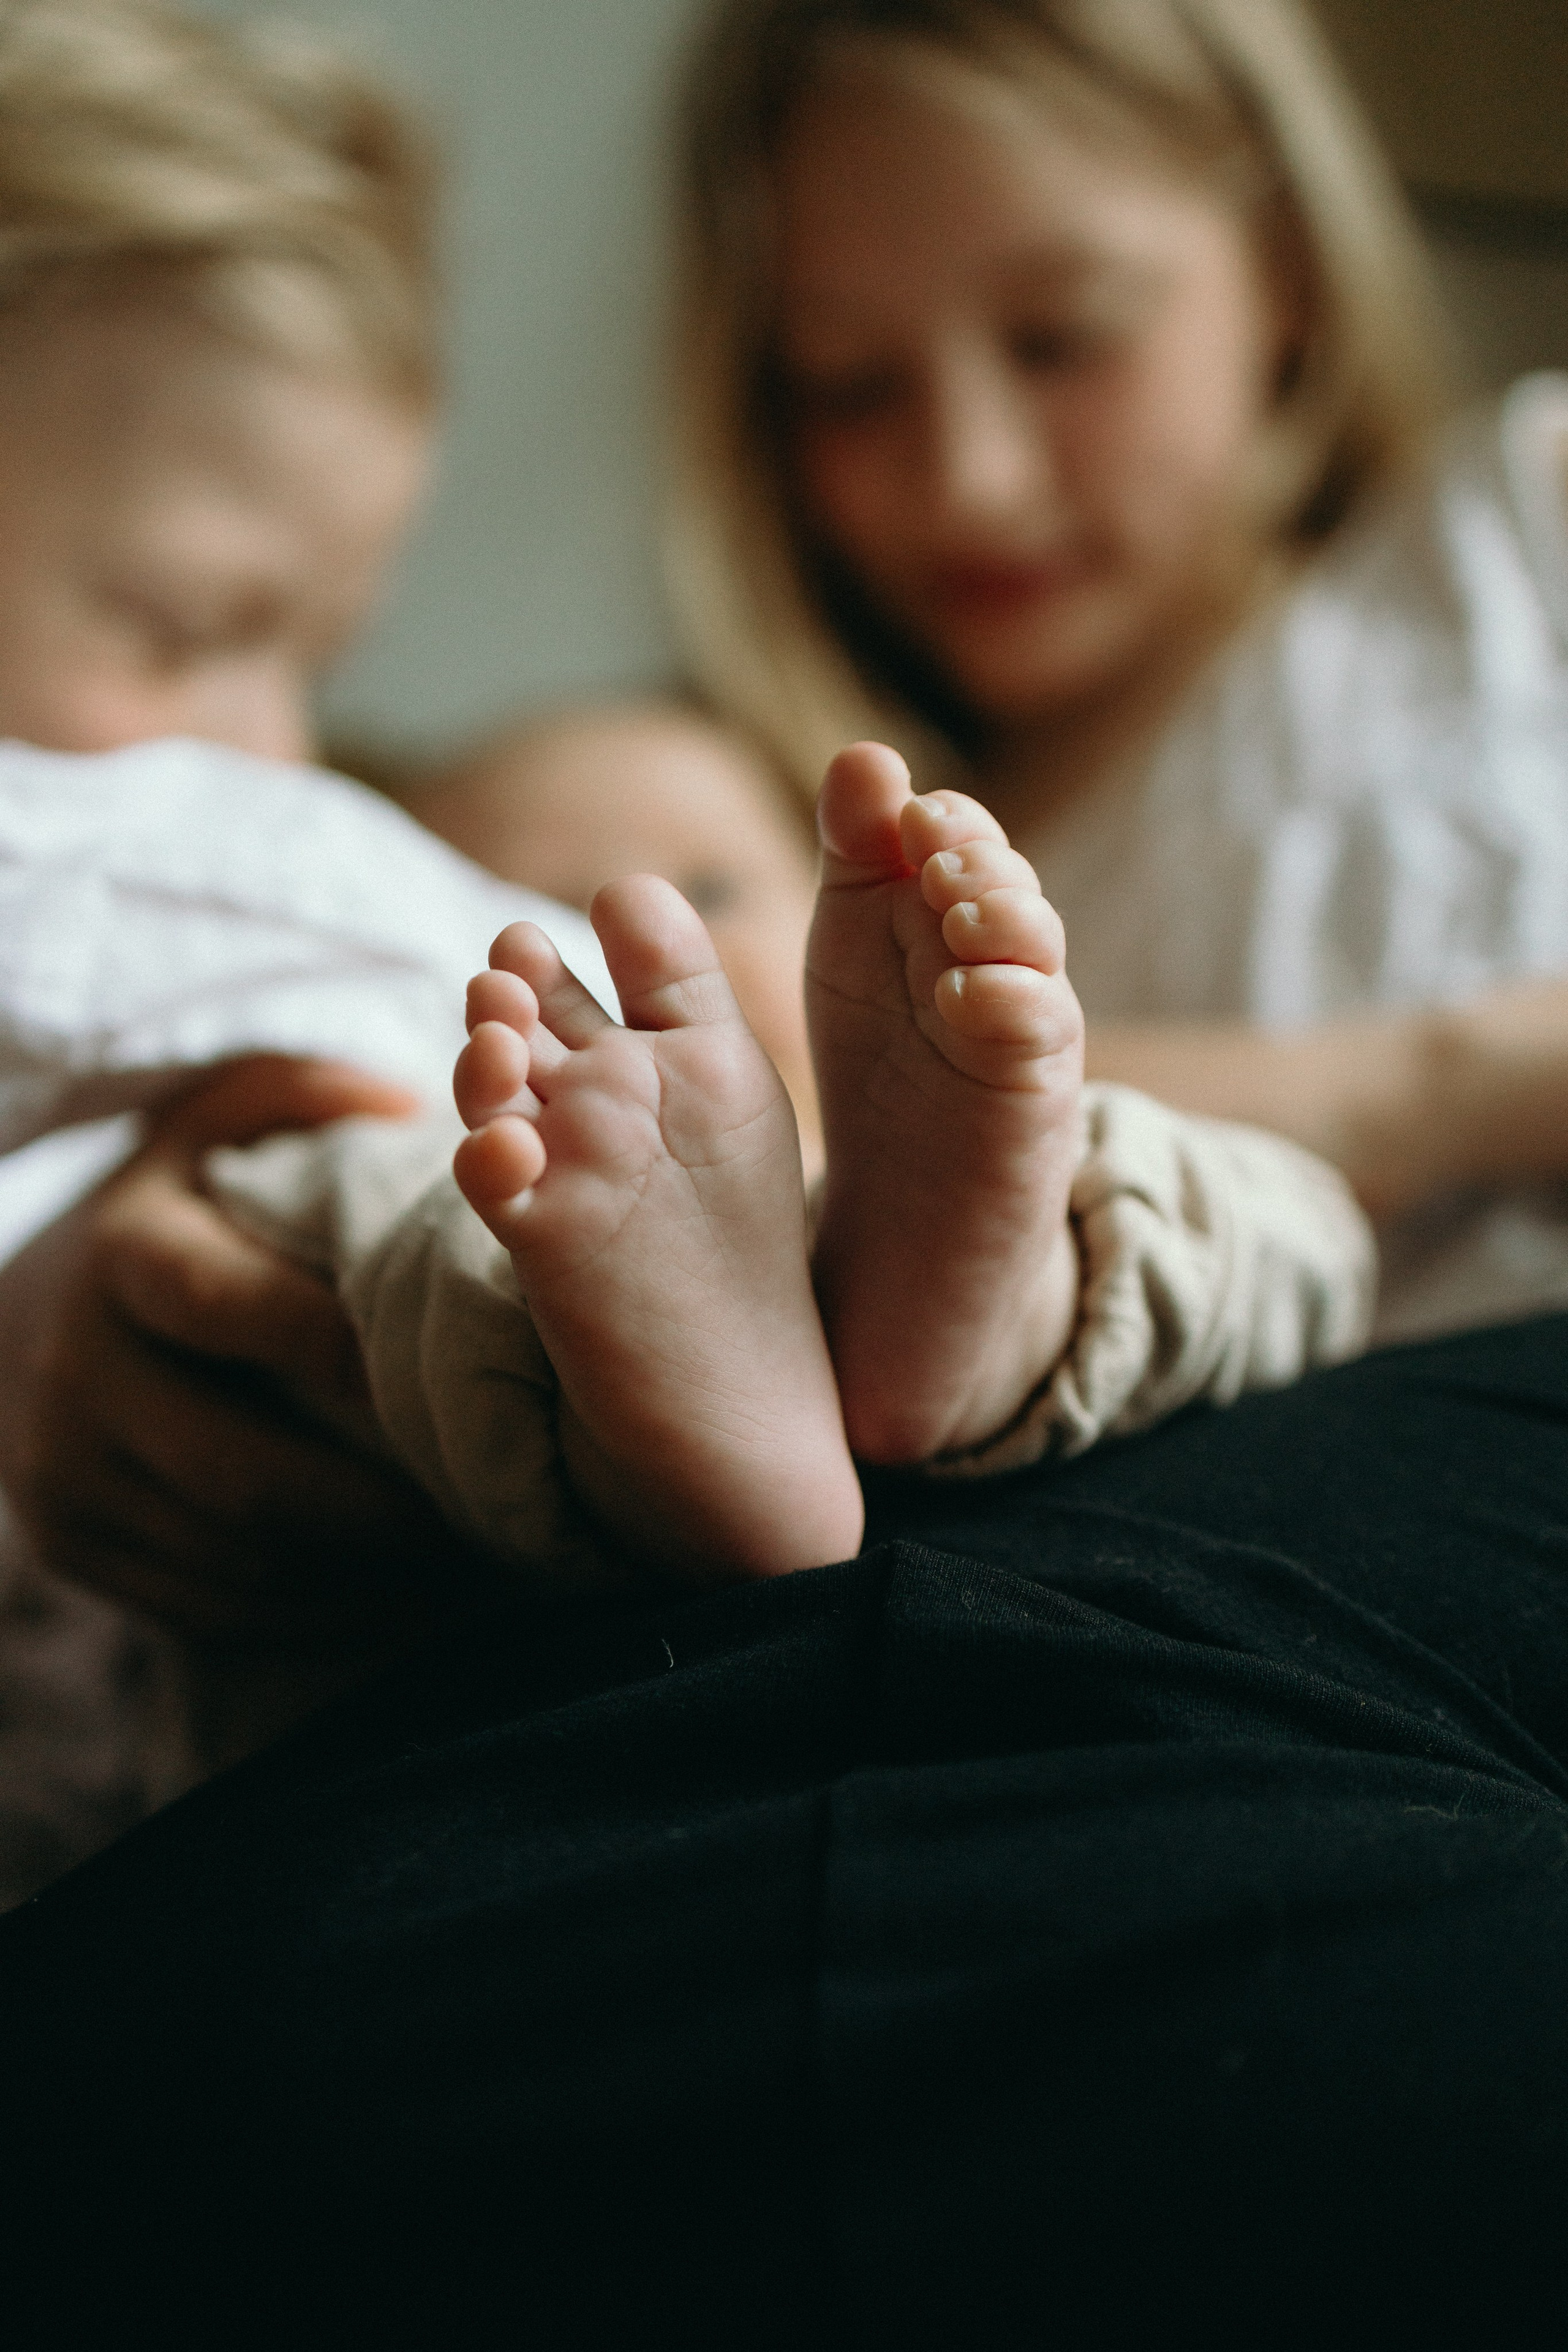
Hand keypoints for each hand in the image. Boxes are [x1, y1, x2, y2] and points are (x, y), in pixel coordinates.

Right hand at [0, 1056, 498, 1645]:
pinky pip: (207, 1606)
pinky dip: (315, 1615)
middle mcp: (75, 1370)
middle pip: (237, 1468)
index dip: (333, 1346)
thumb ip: (294, 1090)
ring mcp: (66, 1472)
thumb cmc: (167, 1210)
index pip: (224, 1304)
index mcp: (122, 1256)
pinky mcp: (75, 1547)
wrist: (15, 1307)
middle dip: (377, 1503)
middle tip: (492, 1510)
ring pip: (232, 1554)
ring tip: (472, 1567)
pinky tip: (404, 1603)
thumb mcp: (206, 1122)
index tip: (444, 1372)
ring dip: (361, 1577)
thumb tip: (406, 1094)